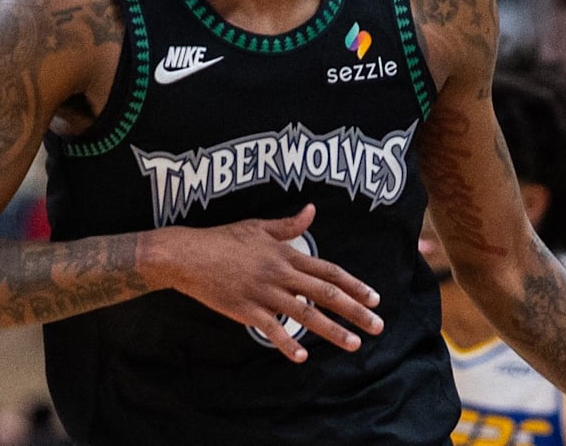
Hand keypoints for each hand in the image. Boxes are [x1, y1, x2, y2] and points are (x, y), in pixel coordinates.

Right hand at [160, 204, 383, 362]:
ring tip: (354, 344)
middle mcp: (280, 274)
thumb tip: (311, 210)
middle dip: (354, 311)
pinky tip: (302, 356)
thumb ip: (288, 224)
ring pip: (304, 314)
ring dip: (332, 330)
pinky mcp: (245, 309)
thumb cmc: (222, 239)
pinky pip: (270, 329)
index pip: (328, 271)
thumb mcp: (258, 227)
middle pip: (325, 294)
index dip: (354, 284)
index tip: (375, 298)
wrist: (188, 254)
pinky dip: (286, 343)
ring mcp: (263, 293)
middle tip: (378, 326)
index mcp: (286, 255)